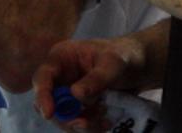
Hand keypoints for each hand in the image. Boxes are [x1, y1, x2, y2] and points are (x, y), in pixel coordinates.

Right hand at [32, 22, 167, 124]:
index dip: (42, 96)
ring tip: (103, 120)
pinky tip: (105, 122)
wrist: (139, 66)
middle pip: (49, 102)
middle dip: (65, 116)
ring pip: (63, 116)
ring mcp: (68, 92)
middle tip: (85, 123)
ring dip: (81, 124)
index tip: (49, 113)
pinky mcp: (79, 106)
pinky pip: (77, 122)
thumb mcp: (113, 63)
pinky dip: (90, 126)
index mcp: (62, 57)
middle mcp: (61, 76)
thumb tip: (75, 95)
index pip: (43, 77)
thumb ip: (96, 78)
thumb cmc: (123, 55)